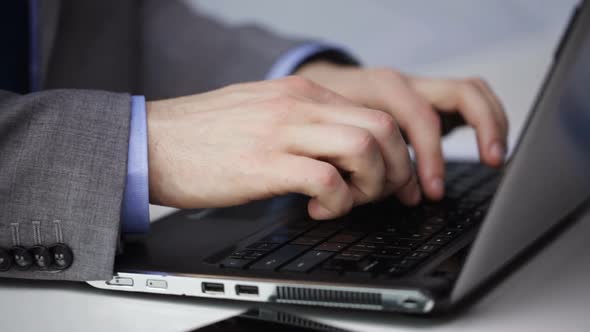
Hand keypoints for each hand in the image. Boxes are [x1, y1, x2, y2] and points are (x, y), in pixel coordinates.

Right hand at [147, 77, 420, 219]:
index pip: (376, 112)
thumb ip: (305, 121)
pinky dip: (336, 203)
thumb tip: (342, 145)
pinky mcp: (264, 165)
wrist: (153, 141)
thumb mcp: (265, 111)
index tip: (391, 179)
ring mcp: (282, 132)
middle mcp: (299, 105)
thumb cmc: (205, 134)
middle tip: (380, 194)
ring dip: (370, 184)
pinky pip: (327, 181)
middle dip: (395, 169)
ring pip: (364, 149)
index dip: (395, 152)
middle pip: (382, 129)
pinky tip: (316, 210)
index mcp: (302, 92)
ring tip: (348, 201)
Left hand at [296, 62, 508, 199]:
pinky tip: (487, 148)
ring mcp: (420, 89)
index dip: (431, 156)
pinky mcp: (428, 100)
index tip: (432, 191)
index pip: (421, 117)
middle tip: (490, 162)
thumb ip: (356, 167)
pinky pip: (467, 102)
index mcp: (381, 90)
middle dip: (482, 128)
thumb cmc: (323, 116)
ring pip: (471, 91)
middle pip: (460, 93)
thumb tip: (387, 198)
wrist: (317, 87)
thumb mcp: (332, 139)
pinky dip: (483, 122)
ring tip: (496, 156)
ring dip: (492, 121)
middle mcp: (406, 85)